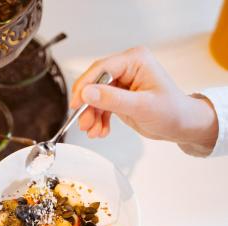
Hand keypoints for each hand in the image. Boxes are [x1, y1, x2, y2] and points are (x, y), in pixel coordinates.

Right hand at [71, 46, 217, 153]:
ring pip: (95, 96)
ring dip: (91, 115)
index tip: (76, 103)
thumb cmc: (173, 112)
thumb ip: (112, 99)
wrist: (183, 126)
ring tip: (92, 131)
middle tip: (83, 122)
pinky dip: (98, 119)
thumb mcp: (141, 106)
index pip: (101, 69)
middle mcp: (127, 68)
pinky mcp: (119, 95)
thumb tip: (87, 93)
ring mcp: (122, 82)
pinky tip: (100, 130)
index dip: (85, 85)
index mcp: (135, 60)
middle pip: (94, 83)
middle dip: (88, 105)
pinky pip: (101, 105)